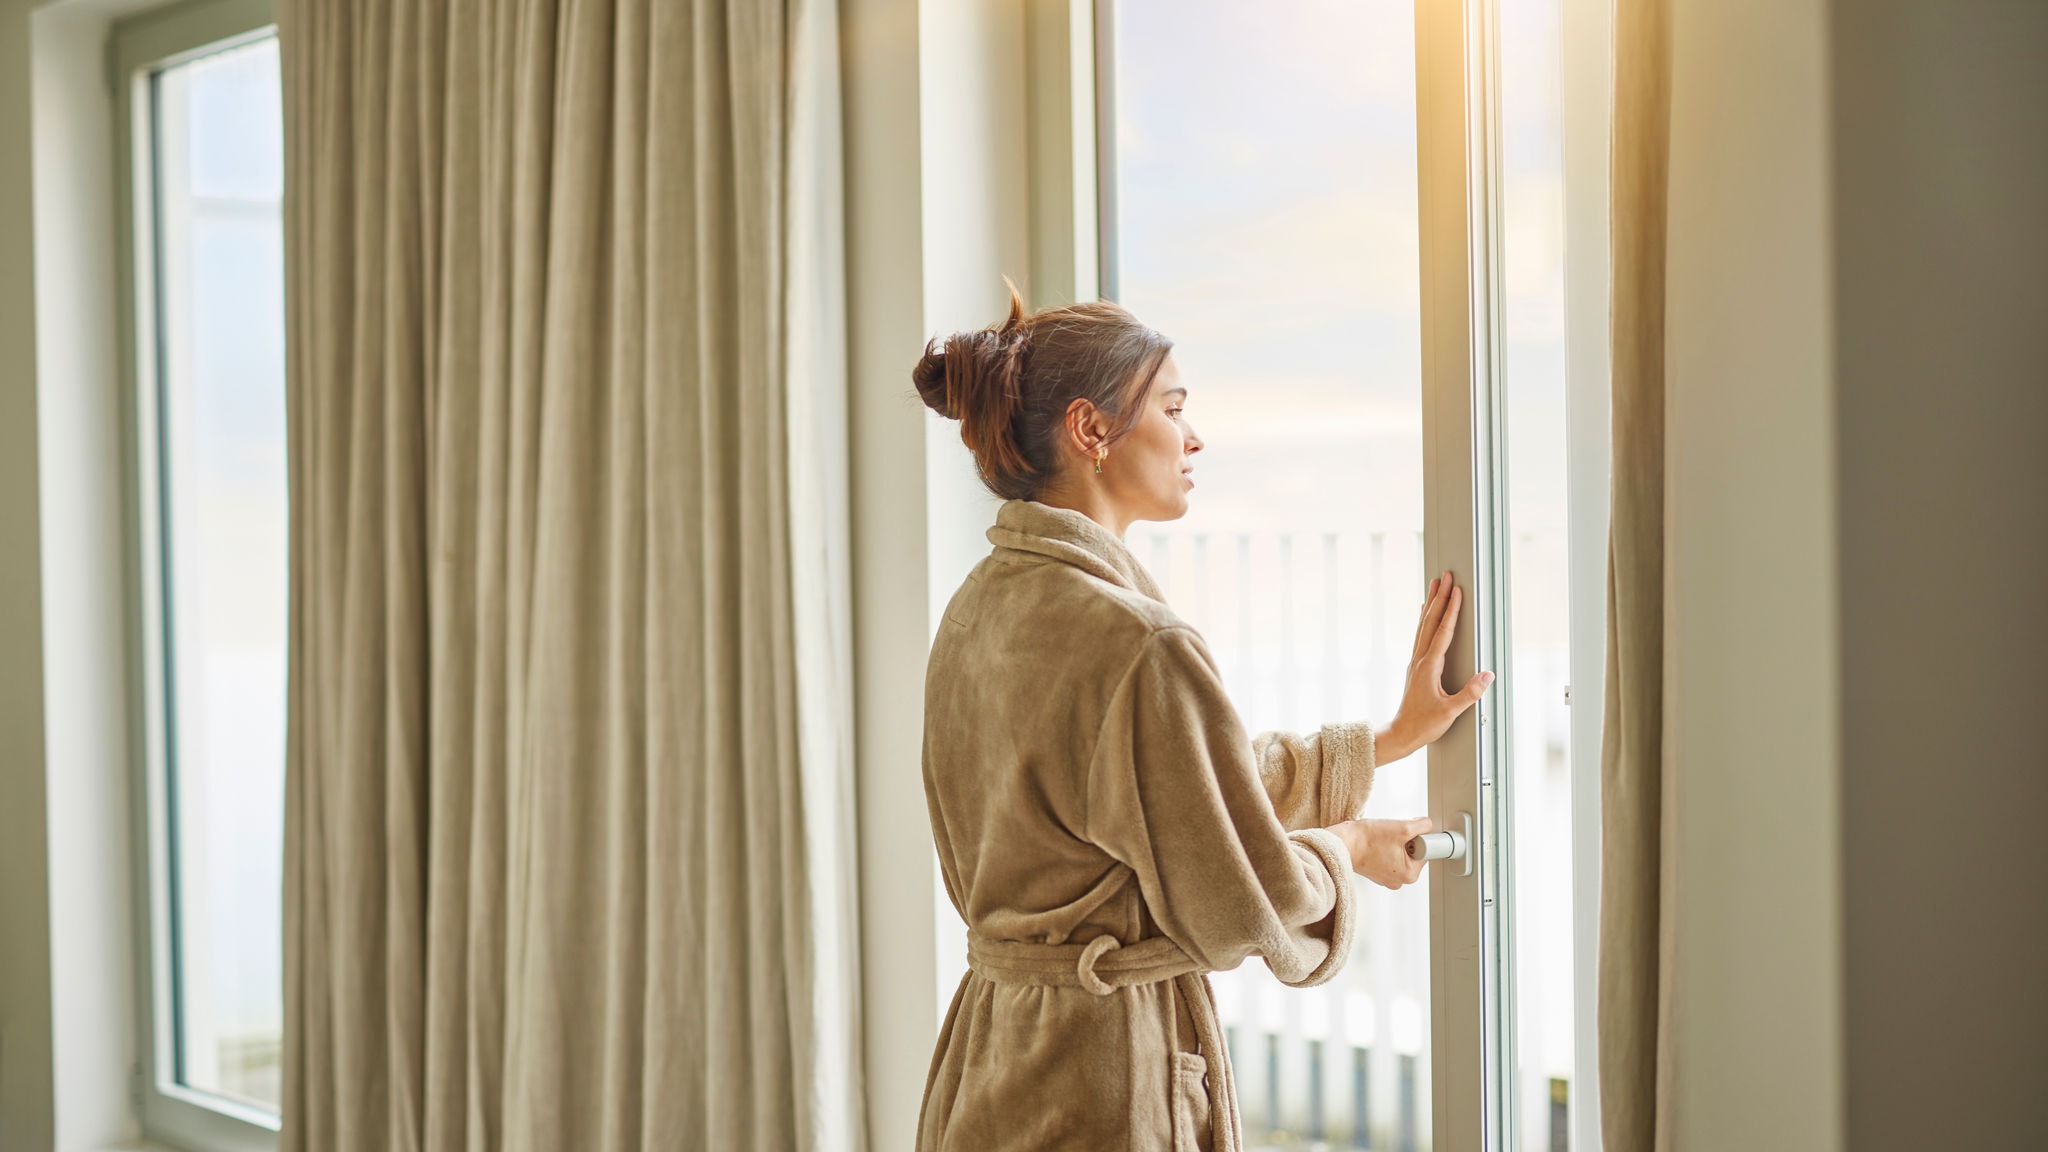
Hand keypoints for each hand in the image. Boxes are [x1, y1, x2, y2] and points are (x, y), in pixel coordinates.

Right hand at [1333, 816, 1432, 889]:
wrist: (1341, 843)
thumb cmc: (1368, 839)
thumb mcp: (1402, 828)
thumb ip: (1423, 826)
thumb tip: (1428, 826)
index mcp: (1409, 875)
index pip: (1425, 852)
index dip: (1417, 838)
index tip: (1404, 834)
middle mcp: (1399, 881)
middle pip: (1413, 853)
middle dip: (1405, 840)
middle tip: (1391, 835)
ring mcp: (1386, 877)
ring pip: (1400, 853)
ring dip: (1394, 842)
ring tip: (1380, 839)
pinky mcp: (1375, 871)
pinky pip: (1388, 856)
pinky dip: (1384, 847)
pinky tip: (1374, 843)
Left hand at [1378, 572, 1493, 763]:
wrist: (1401, 733)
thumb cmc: (1424, 724)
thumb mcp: (1450, 711)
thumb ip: (1469, 694)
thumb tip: (1488, 676)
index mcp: (1429, 666)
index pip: (1443, 632)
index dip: (1451, 610)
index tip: (1457, 591)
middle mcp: (1420, 659)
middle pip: (1430, 621)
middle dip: (1439, 597)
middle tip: (1445, 575)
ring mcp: (1416, 662)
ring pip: (1423, 625)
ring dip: (1430, 603)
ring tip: (1435, 585)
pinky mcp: (1416, 667)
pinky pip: (1420, 635)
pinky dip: (1424, 620)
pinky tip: (1425, 614)